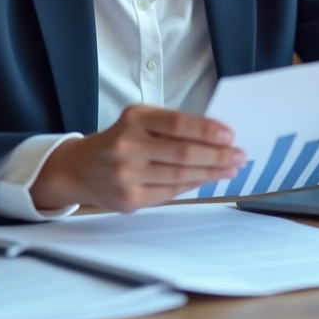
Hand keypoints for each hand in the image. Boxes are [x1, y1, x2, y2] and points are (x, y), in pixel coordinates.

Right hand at [30, 104, 245, 212]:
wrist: (78, 169)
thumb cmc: (118, 140)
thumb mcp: (138, 122)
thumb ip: (171, 127)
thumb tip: (216, 137)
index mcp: (133, 119)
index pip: (176, 124)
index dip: (206, 130)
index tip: (230, 135)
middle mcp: (127, 146)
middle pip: (182, 153)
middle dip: (217, 155)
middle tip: (239, 155)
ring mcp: (127, 175)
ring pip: (179, 175)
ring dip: (211, 173)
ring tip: (230, 168)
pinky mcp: (129, 199)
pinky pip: (170, 192)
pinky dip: (193, 185)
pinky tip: (208, 180)